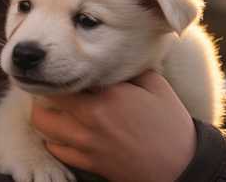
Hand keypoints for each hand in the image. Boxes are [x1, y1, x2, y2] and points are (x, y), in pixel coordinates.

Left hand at [30, 70, 196, 181]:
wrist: (181, 166)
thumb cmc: (171, 125)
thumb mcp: (156, 86)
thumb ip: (131, 68)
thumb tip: (112, 57)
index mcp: (108, 96)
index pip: (66, 78)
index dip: (60, 70)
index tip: (62, 66)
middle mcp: (90, 119)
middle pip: (44, 103)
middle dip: (44, 93)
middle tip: (51, 87)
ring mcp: (87, 144)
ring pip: (44, 128)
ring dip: (45, 116)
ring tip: (54, 109)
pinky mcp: (89, 163)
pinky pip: (56, 150)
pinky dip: (54, 140)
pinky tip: (64, 132)